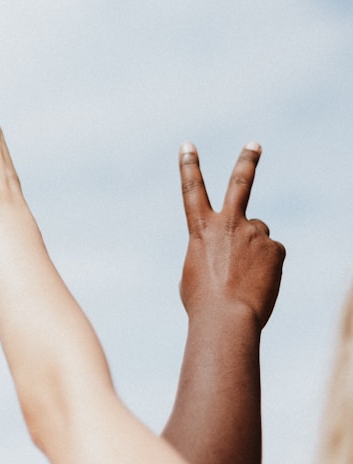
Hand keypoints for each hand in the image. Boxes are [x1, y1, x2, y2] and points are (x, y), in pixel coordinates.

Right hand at [179, 142, 284, 329]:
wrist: (226, 318)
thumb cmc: (203, 302)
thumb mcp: (195, 272)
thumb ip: (212, 250)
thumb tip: (235, 249)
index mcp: (201, 229)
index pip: (192, 189)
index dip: (189, 165)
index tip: (187, 145)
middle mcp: (229, 223)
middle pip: (240, 183)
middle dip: (247, 161)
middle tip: (255, 145)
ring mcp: (254, 233)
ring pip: (258, 235)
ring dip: (253, 252)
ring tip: (244, 278)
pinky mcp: (275, 247)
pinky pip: (272, 254)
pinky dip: (267, 268)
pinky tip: (257, 283)